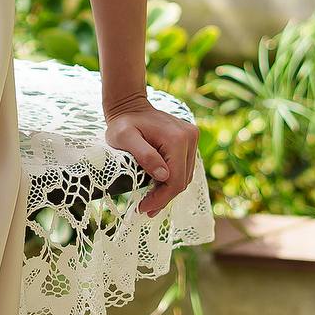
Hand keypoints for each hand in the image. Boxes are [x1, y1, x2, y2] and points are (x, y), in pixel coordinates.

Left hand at [103, 90, 199, 217]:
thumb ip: (144, 155)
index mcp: (177, 138)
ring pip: (185, 176)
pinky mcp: (189, 140)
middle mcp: (190, 136)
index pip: (175, 179)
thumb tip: (163, 176)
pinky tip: (158, 187)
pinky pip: (184, 167)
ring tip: (150, 201)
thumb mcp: (125, 138)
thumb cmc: (123, 123)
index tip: (144, 209)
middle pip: (182, 180)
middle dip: (164, 197)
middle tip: (145, 209)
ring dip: (168, 190)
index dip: (161, 198)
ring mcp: (191, 137)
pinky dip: (172, 180)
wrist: (129, 105)